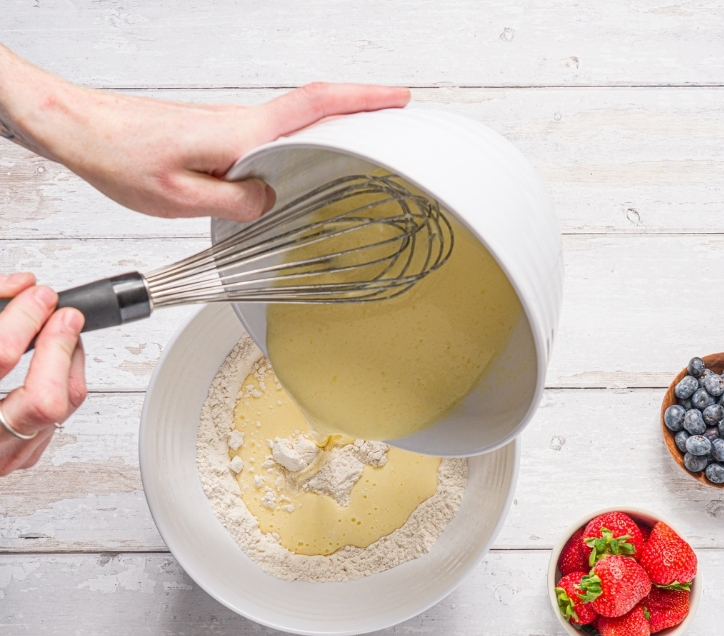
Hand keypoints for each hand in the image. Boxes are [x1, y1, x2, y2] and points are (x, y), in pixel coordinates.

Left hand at [0, 49, 408, 220]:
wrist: (81, 130)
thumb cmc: (121, 158)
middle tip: (399, 125)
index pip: (312, 108)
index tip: (398, 99)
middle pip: (314, 112)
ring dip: (330, 134)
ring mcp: (231, 128)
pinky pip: (269, 144)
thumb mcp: (179, 196)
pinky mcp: (219, 138)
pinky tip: (301, 172)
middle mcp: (240, 123)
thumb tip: (272, 203)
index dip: (360, 101)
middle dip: (361, 114)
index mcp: (239, 133)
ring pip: (292, 129)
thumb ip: (234, 203)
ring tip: (363, 154)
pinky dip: (297, 150)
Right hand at [0, 274, 85, 475]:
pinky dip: (65, 378)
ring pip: (63, 408)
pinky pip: (63, 415)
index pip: (2, 359)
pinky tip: (56, 357)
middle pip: (45, 400)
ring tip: (60, 328)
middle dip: (59, 347)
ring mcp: (8, 454)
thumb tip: (23, 287)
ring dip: (69, 359)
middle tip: (61, 314)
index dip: (24, 321)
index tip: (36, 297)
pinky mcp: (24, 455)